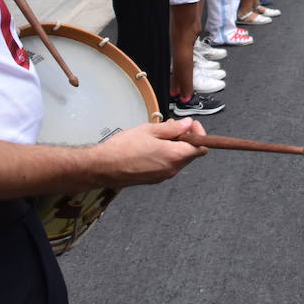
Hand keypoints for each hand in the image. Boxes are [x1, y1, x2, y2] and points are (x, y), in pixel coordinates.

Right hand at [93, 119, 208, 186]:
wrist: (103, 167)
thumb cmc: (122, 149)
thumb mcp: (150, 130)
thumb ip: (172, 128)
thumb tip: (187, 124)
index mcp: (174, 156)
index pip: (201, 147)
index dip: (199, 133)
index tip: (190, 125)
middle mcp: (171, 169)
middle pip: (191, 153)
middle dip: (186, 138)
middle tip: (172, 126)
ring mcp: (163, 176)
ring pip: (179, 159)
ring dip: (175, 146)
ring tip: (159, 135)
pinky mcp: (154, 179)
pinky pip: (168, 165)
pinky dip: (166, 154)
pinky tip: (152, 146)